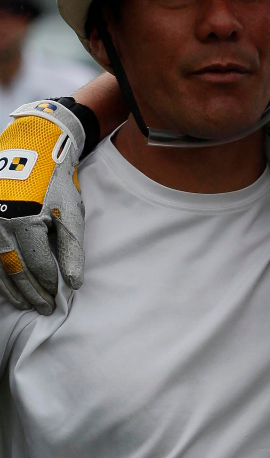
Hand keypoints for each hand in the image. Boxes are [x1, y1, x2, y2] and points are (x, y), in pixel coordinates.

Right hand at [0, 101, 85, 314]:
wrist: (32, 148)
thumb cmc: (56, 181)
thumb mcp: (71, 213)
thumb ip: (72, 249)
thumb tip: (74, 283)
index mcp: (25, 223)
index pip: (39, 266)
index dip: (48, 286)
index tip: (56, 301)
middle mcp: (1, 224)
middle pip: (17, 271)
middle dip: (31, 293)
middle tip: (42, 309)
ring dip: (11, 288)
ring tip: (24, 303)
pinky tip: (5, 285)